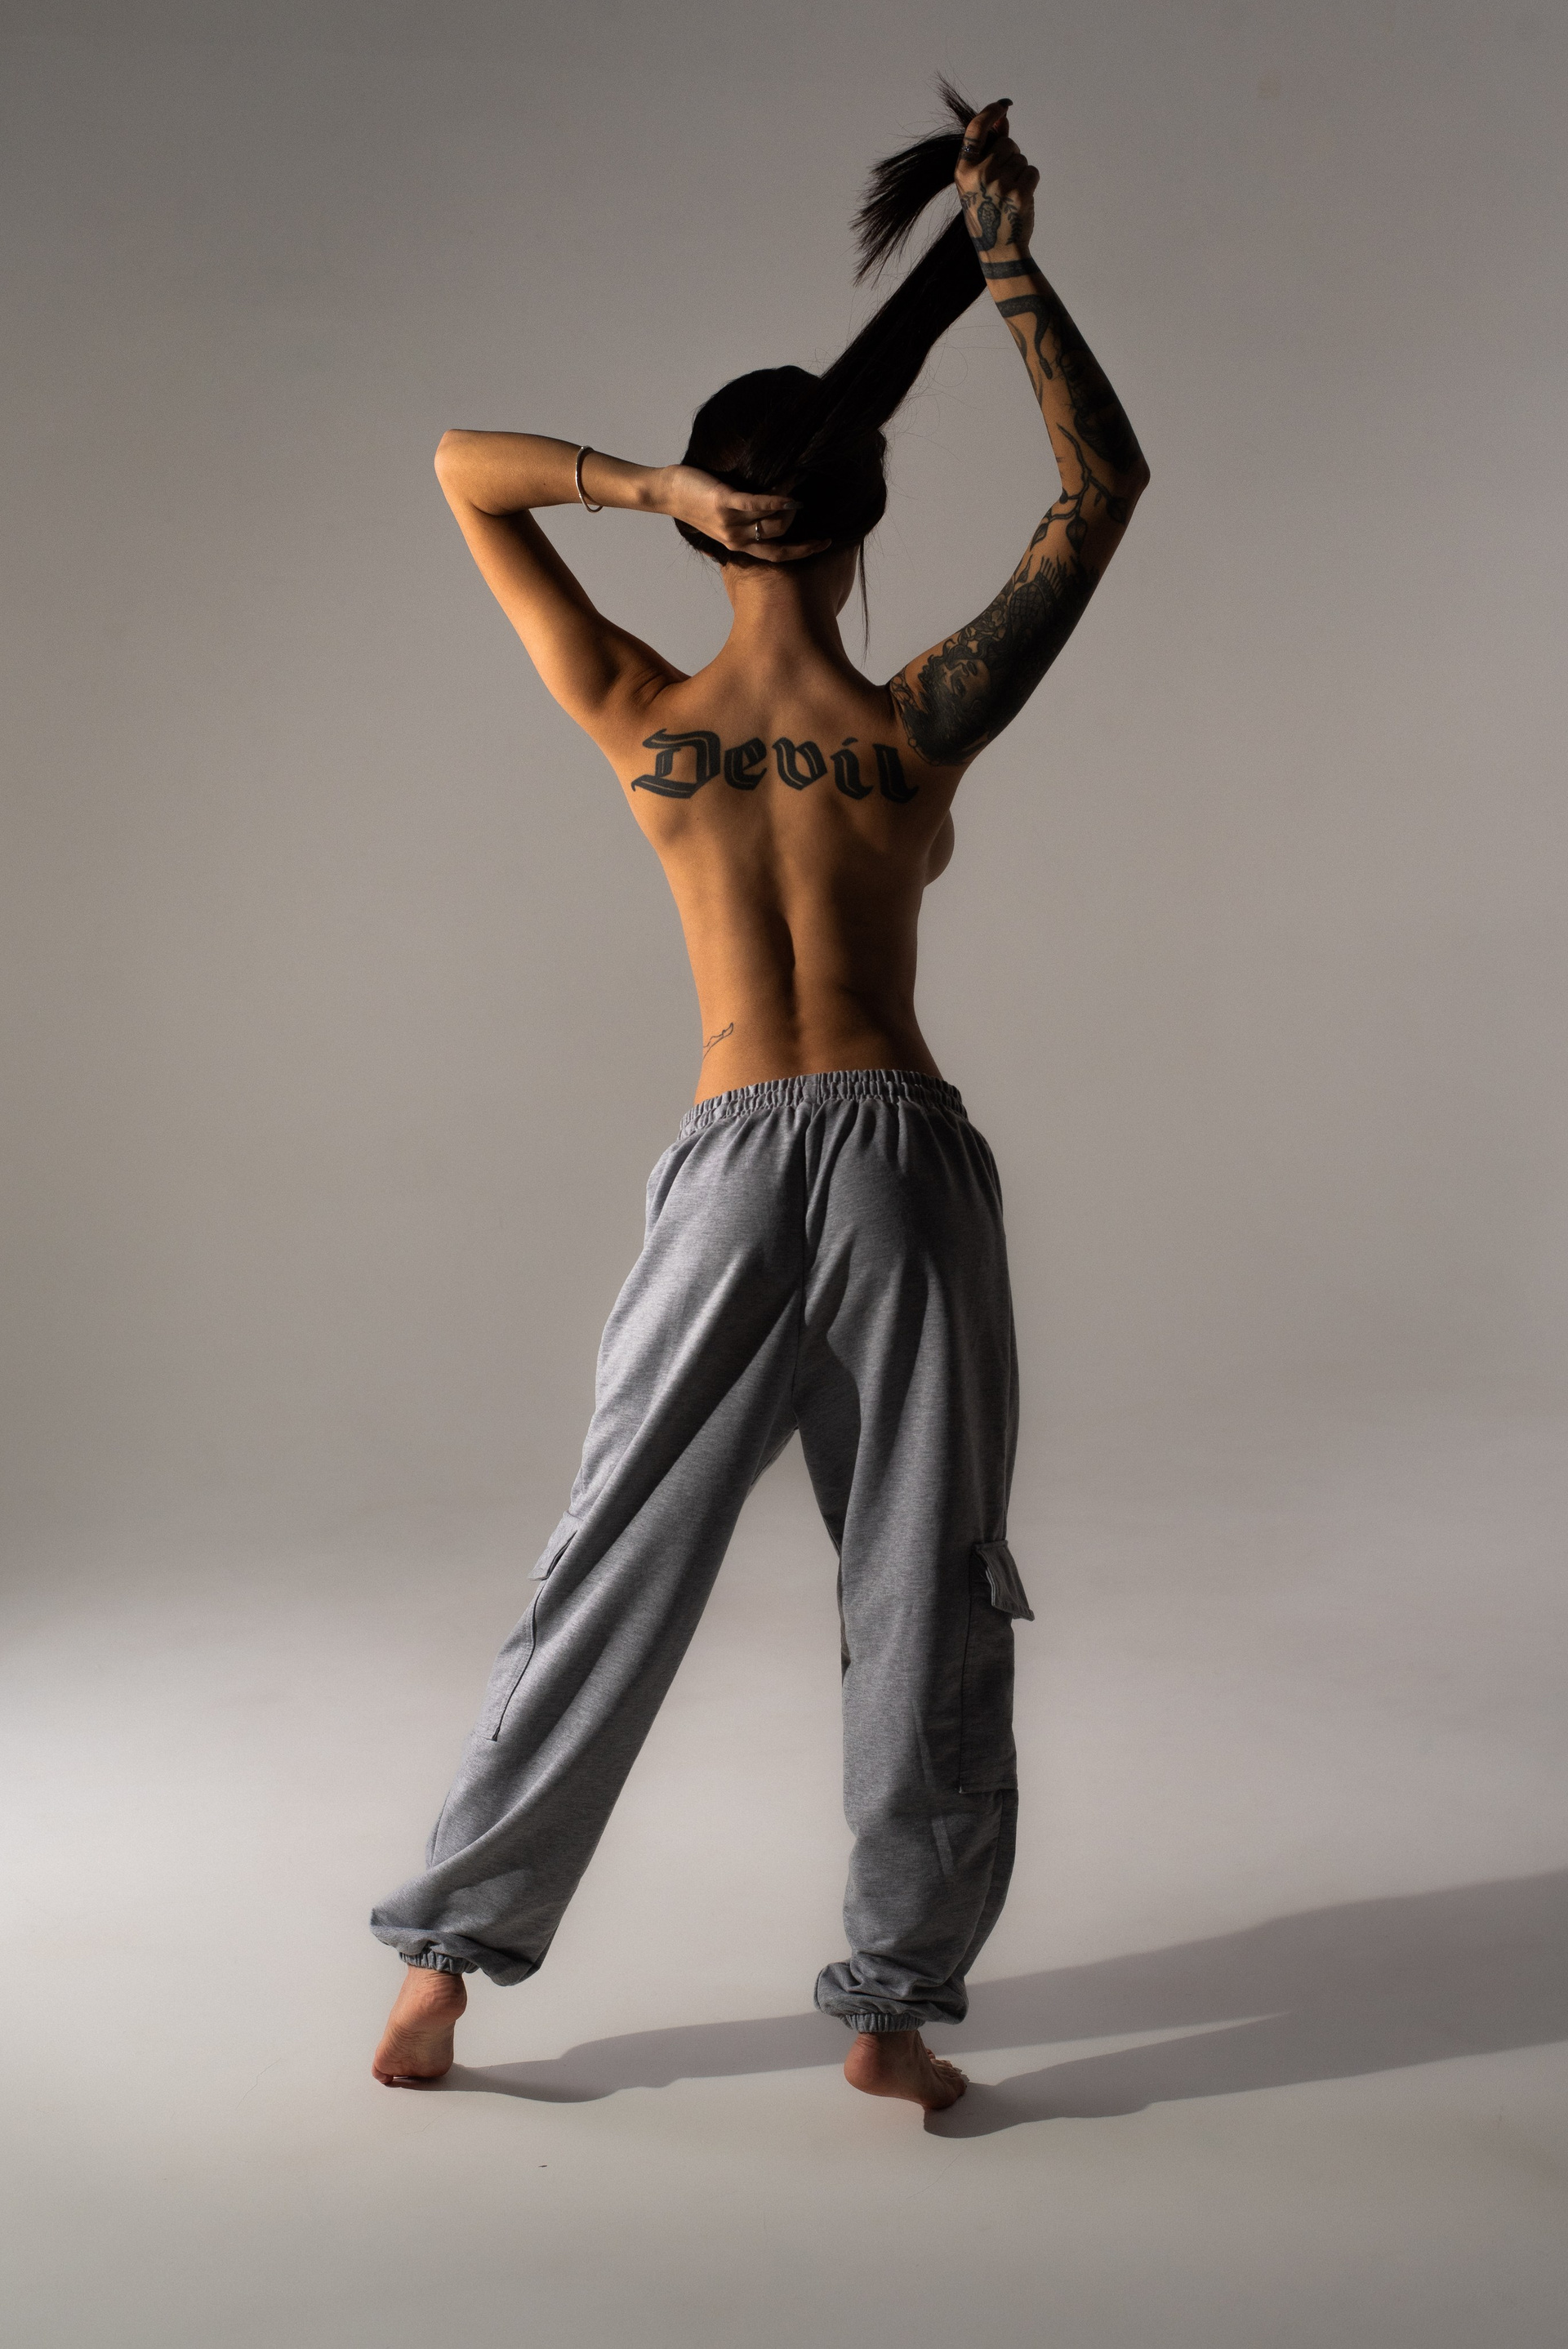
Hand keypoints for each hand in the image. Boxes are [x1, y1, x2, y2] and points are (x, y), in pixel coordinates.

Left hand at [659, 465, 831, 561]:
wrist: (665, 493)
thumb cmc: (693, 503)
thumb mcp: (719, 522)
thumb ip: (740, 525)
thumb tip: (766, 518)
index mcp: (737, 545)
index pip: (777, 556)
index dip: (803, 551)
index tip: (824, 542)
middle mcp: (736, 539)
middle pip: (780, 534)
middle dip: (797, 518)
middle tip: (803, 495)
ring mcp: (730, 522)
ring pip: (773, 519)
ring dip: (790, 500)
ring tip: (797, 479)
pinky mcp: (725, 502)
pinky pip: (757, 503)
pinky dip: (776, 498)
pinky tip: (791, 489)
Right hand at [955, 98, 1037, 259]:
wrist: (999, 250)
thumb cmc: (986, 214)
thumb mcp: (977, 183)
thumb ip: (989, 150)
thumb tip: (1003, 119)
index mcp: (963, 171)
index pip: (975, 130)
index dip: (990, 113)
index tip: (1002, 107)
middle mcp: (980, 175)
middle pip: (1007, 144)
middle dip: (1010, 156)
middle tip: (1003, 182)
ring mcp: (1000, 184)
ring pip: (1021, 158)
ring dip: (1020, 171)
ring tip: (1009, 194)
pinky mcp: (1020, 193)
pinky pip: (1032, 171)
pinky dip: (1030, 181)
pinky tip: (1021, 198)